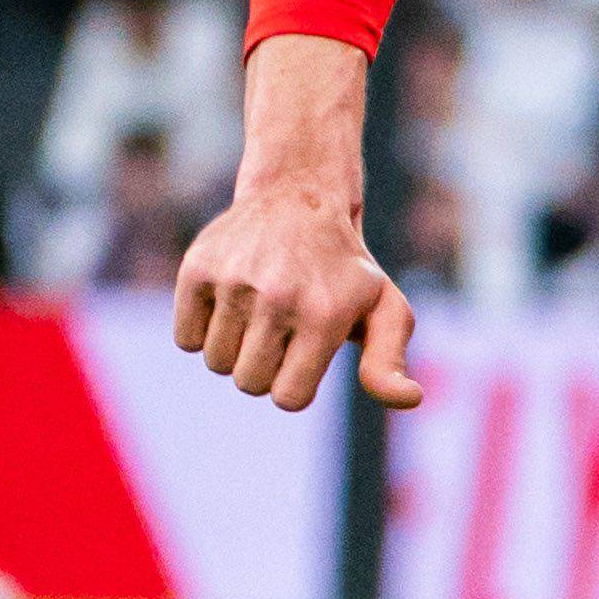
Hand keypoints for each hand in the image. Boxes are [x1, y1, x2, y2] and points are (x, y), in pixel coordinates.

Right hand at [173, 185, 421, 410]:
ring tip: (259, 313)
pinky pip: (186, 339)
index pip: (288, 399)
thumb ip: (388, 364)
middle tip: (283, 330)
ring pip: (217, 363)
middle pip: (250, 383)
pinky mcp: (197, 269)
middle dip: (266, 368)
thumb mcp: (384, 311)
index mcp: (325, 316)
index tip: (305, 356)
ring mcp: (234, 281)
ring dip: (235, 350)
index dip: (294, 386)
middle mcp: (278, 297)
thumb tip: (411, 400)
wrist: (300, 198)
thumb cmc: (345, 271)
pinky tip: (230, 304)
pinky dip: (203, 332)